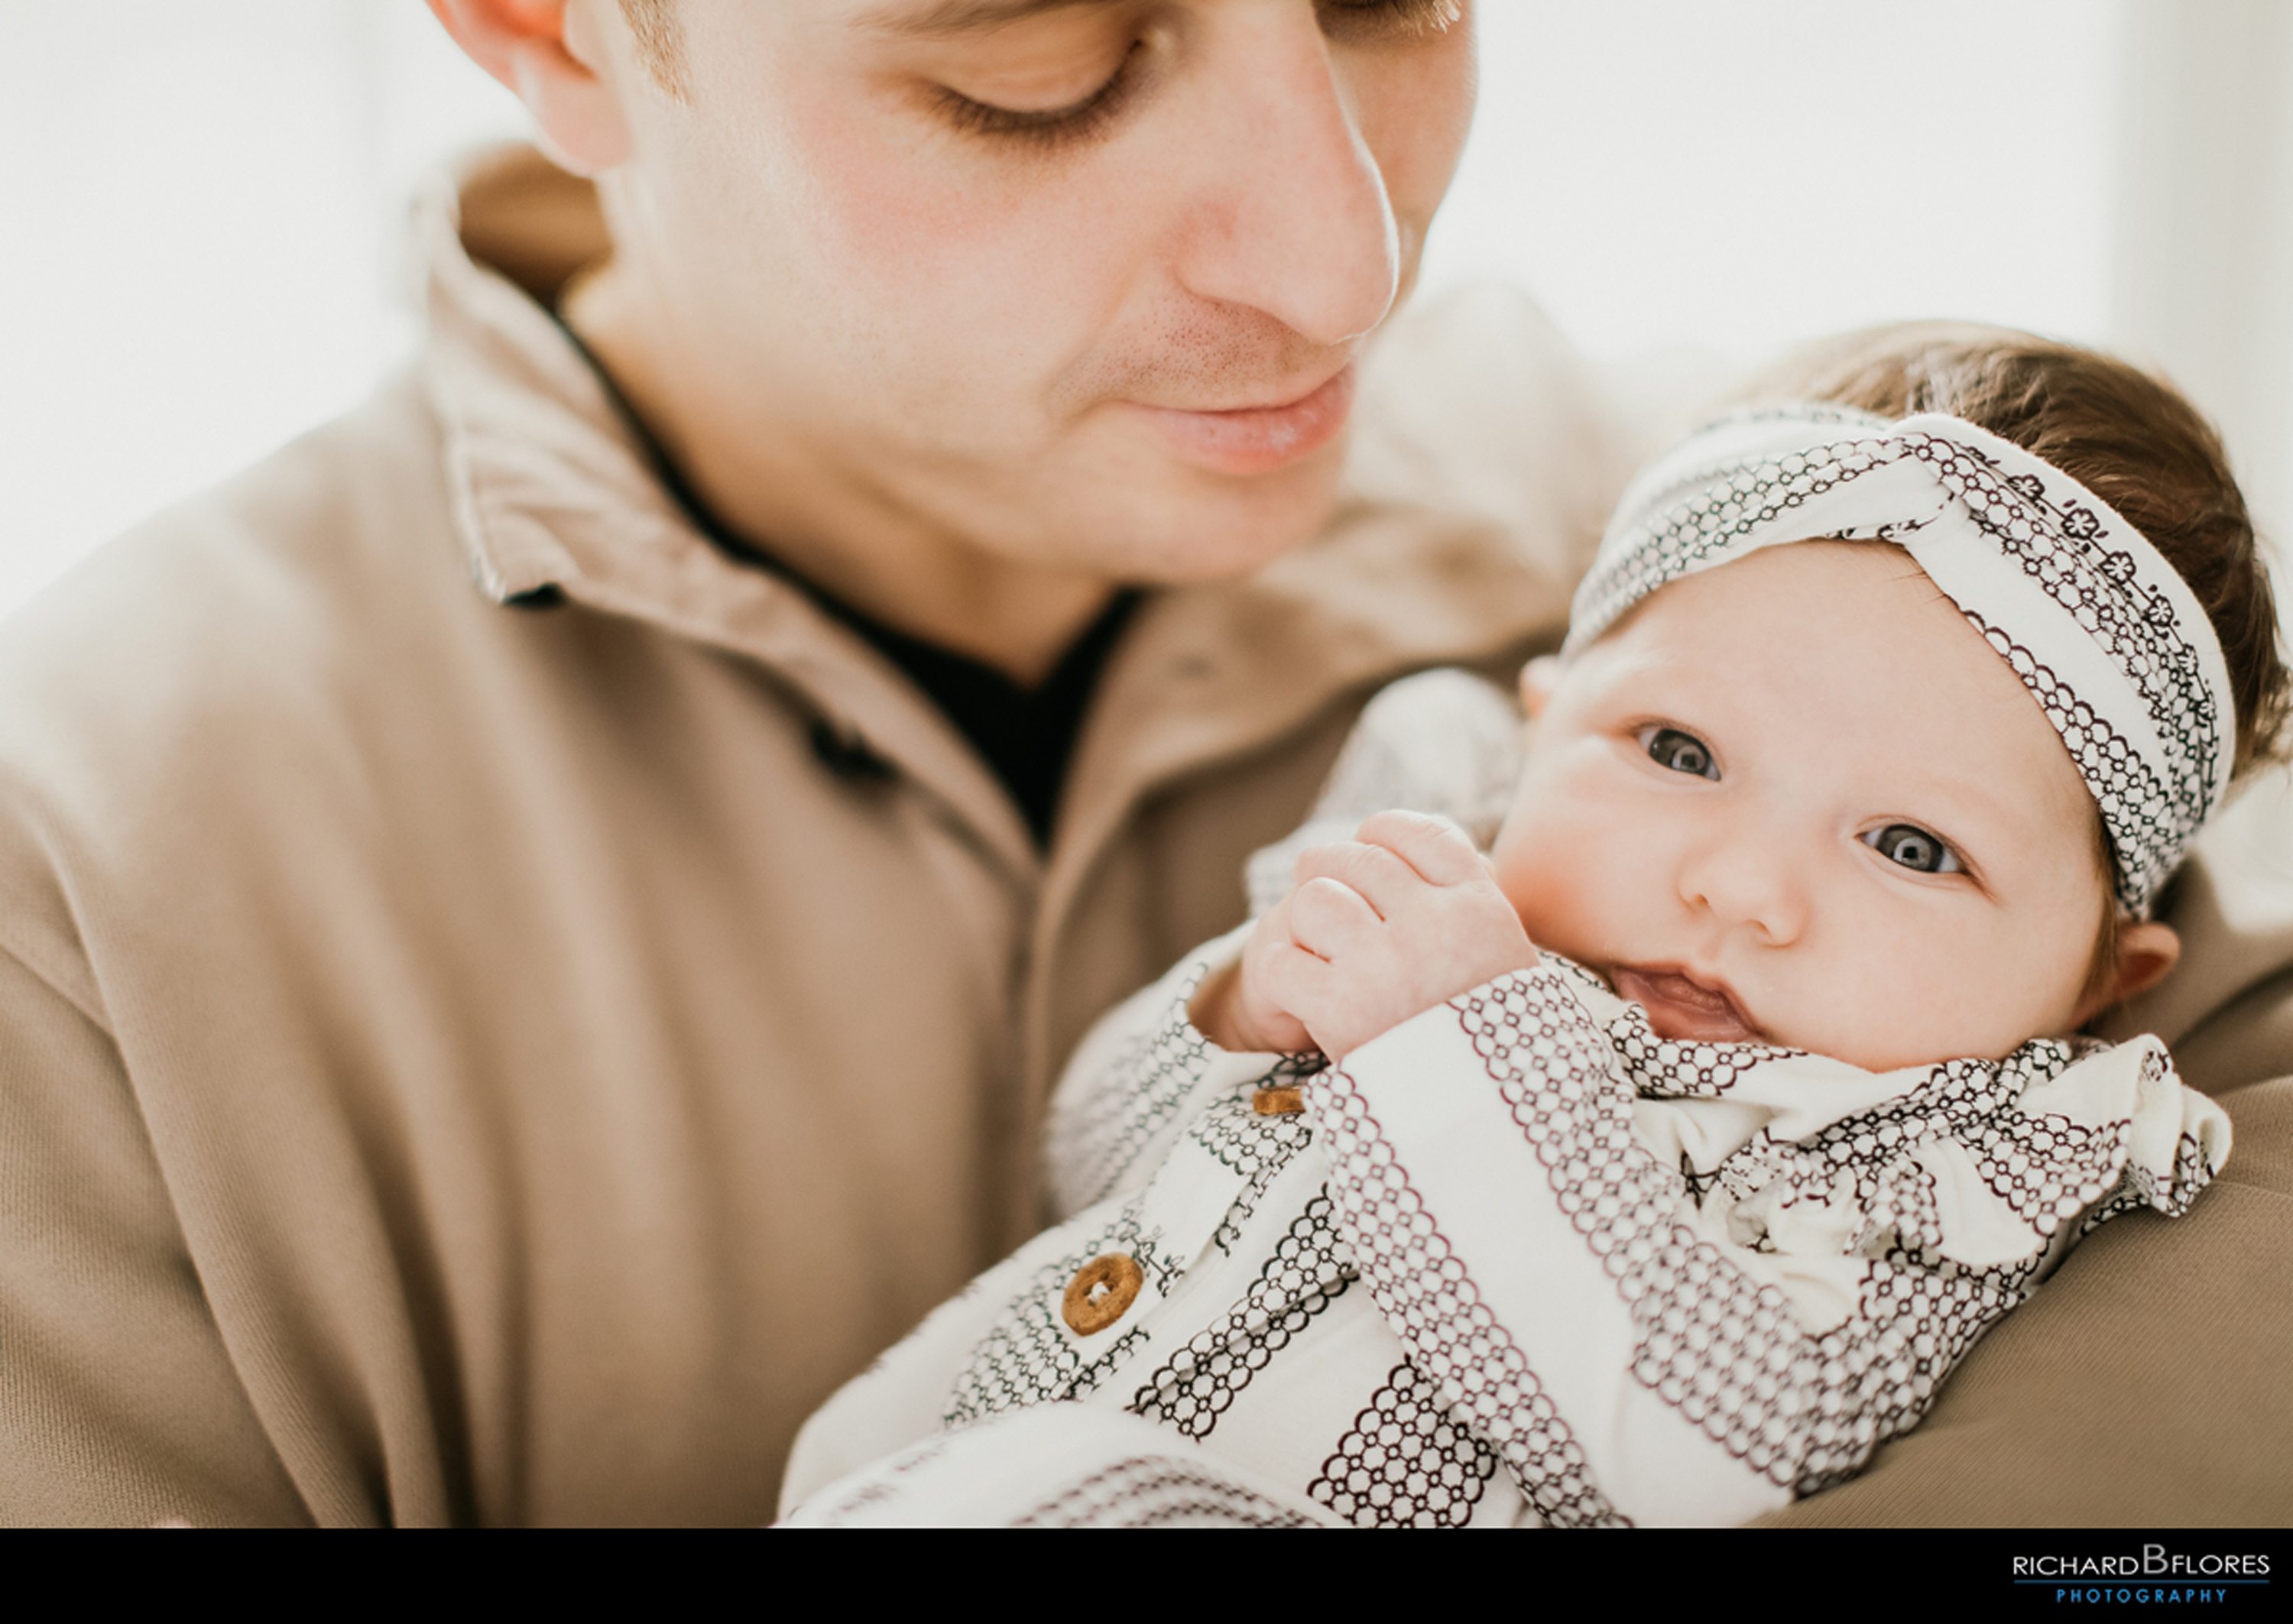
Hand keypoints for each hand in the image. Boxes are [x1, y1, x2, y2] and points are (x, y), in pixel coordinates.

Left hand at [1226, 810, 1538, 1060]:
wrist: (1491, 1129)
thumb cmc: (1500, 1046)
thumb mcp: (1512, 964)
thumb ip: (1471, 907)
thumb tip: (1424, 851)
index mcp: (1481, 909)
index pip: (1418, 833)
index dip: (1382, 834)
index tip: (1370, 847)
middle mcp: (1433, 925)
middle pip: (1358, 859)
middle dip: (1333, 872)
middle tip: (1328, 901)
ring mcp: (1384, 965)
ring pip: (1315, 897)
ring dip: (1306, 920)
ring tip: (1316, 947)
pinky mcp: (1340, 1008)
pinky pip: (1281, 959)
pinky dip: (1281, 972)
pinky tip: (1299, 989)